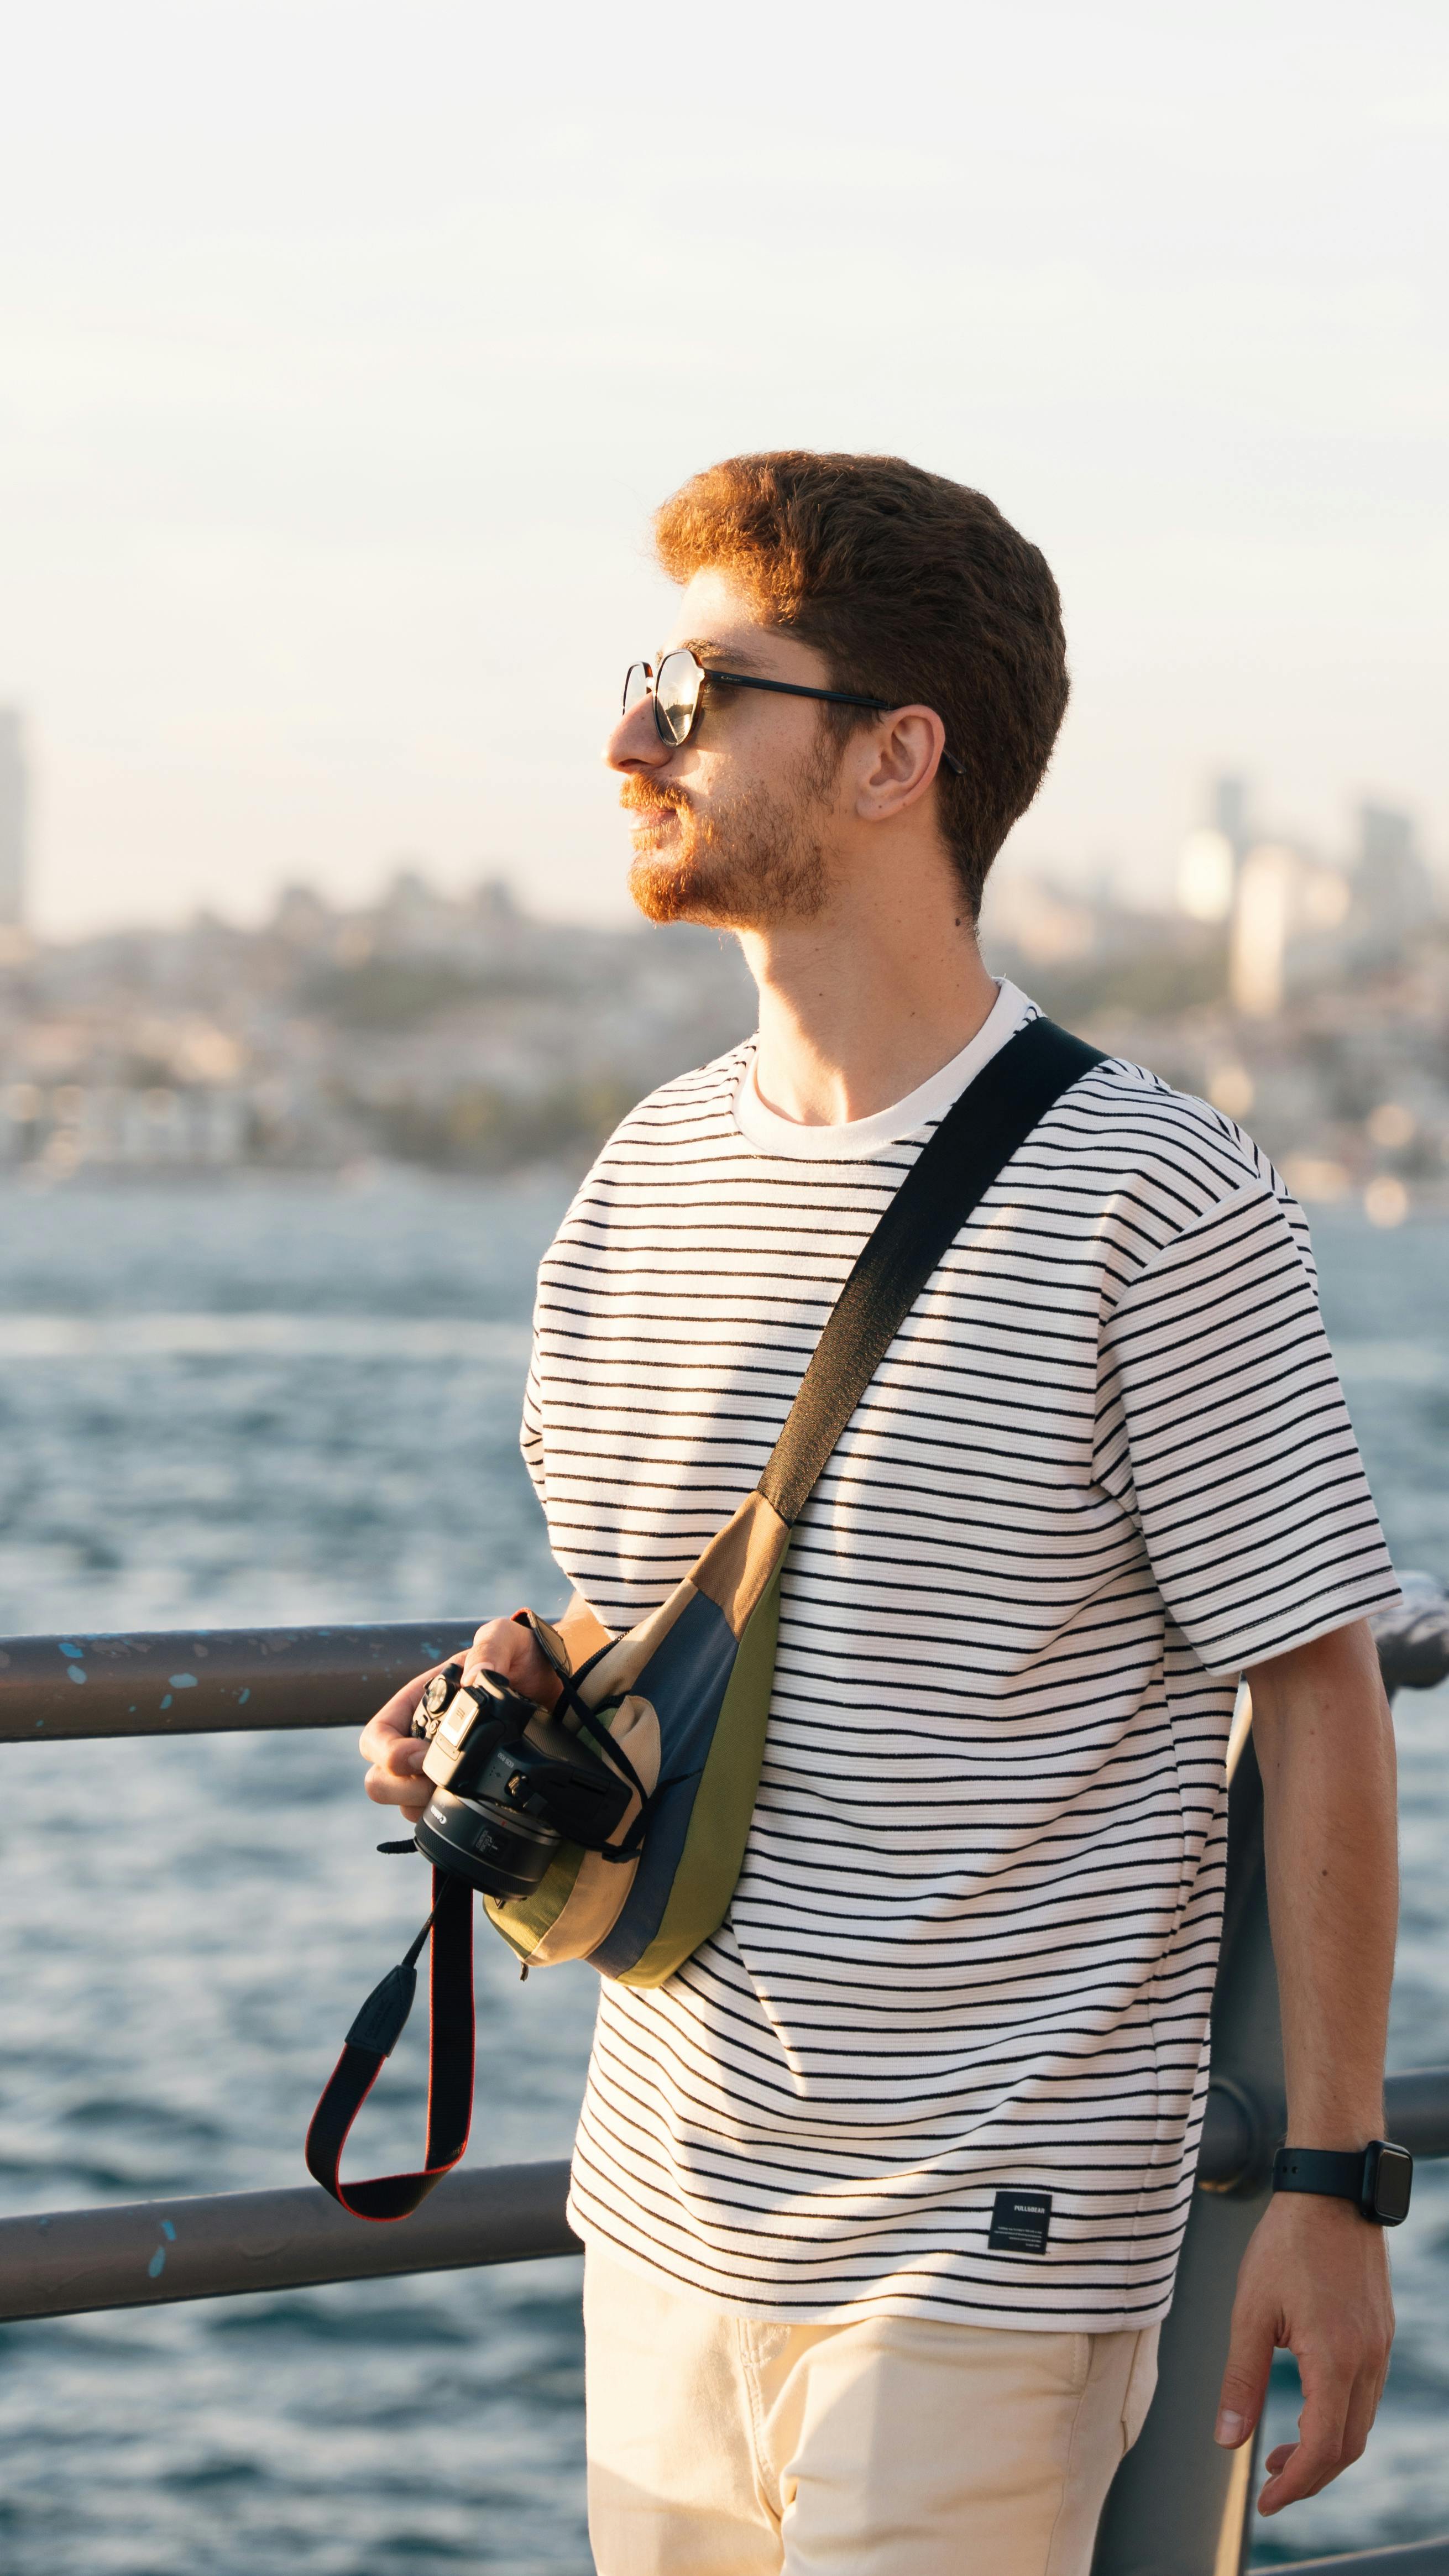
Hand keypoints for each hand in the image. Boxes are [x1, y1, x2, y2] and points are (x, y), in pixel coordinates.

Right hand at [358, 1617, 561, 1820]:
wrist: (554, 1684)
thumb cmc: (521, 1657)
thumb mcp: (505, 1638)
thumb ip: (490, 1646)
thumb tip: (473, 1680)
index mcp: (416, 1705)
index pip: (375, 1738)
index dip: (389, 1754)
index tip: (421, 1756)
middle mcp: (419, 1740)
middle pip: (380, 1780)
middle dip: (404, 1788)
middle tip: (440, 1783)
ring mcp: (437, 1769)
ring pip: (404, 1804)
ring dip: (424, 1805)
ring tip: (462, 1792)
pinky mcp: (459, 1790)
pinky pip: (435, 1816)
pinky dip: (446, 1816)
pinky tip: (474, 1804)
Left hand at [1215, 2190, 1394, 2515]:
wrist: (1331, 2189)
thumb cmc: (1286, 2244)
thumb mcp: (1250, 2311)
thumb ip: (1241, 2380)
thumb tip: (1228, 2441)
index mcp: (1336, 2359)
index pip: (1322, 2448)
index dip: (1294, 2483)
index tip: (1266, 2502)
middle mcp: (1368, 2359)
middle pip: (1347, 2446)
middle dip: (1309, 2475)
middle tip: (1270, 2483)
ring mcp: (1380, 2345)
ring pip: (1360, 2422)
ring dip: (1325, 2447)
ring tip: (1280, 2450)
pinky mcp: (1380, 2331)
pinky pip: (1366, 2393)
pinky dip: (1338, 2416)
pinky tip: (1307, 2408)